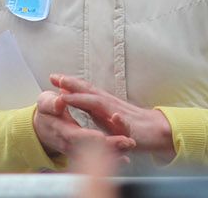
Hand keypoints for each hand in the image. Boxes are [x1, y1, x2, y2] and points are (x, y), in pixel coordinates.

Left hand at [51, 74, 173, 161]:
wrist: (154, 130)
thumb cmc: (127, 123)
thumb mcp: (103, 114)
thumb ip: (88, 106)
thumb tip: (69, 96)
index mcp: (102, 103)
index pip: (84, 89)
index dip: (68, 83)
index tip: (52, 77)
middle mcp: (109, 105)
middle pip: (89, 92)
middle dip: (73, 85)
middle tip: (57, 79)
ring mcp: (120, 115)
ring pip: (103, 105)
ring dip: (87, 99)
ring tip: (71, 96)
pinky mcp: (132, 129)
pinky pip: (126, 125)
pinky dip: (120, 121)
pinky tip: (114, 118)